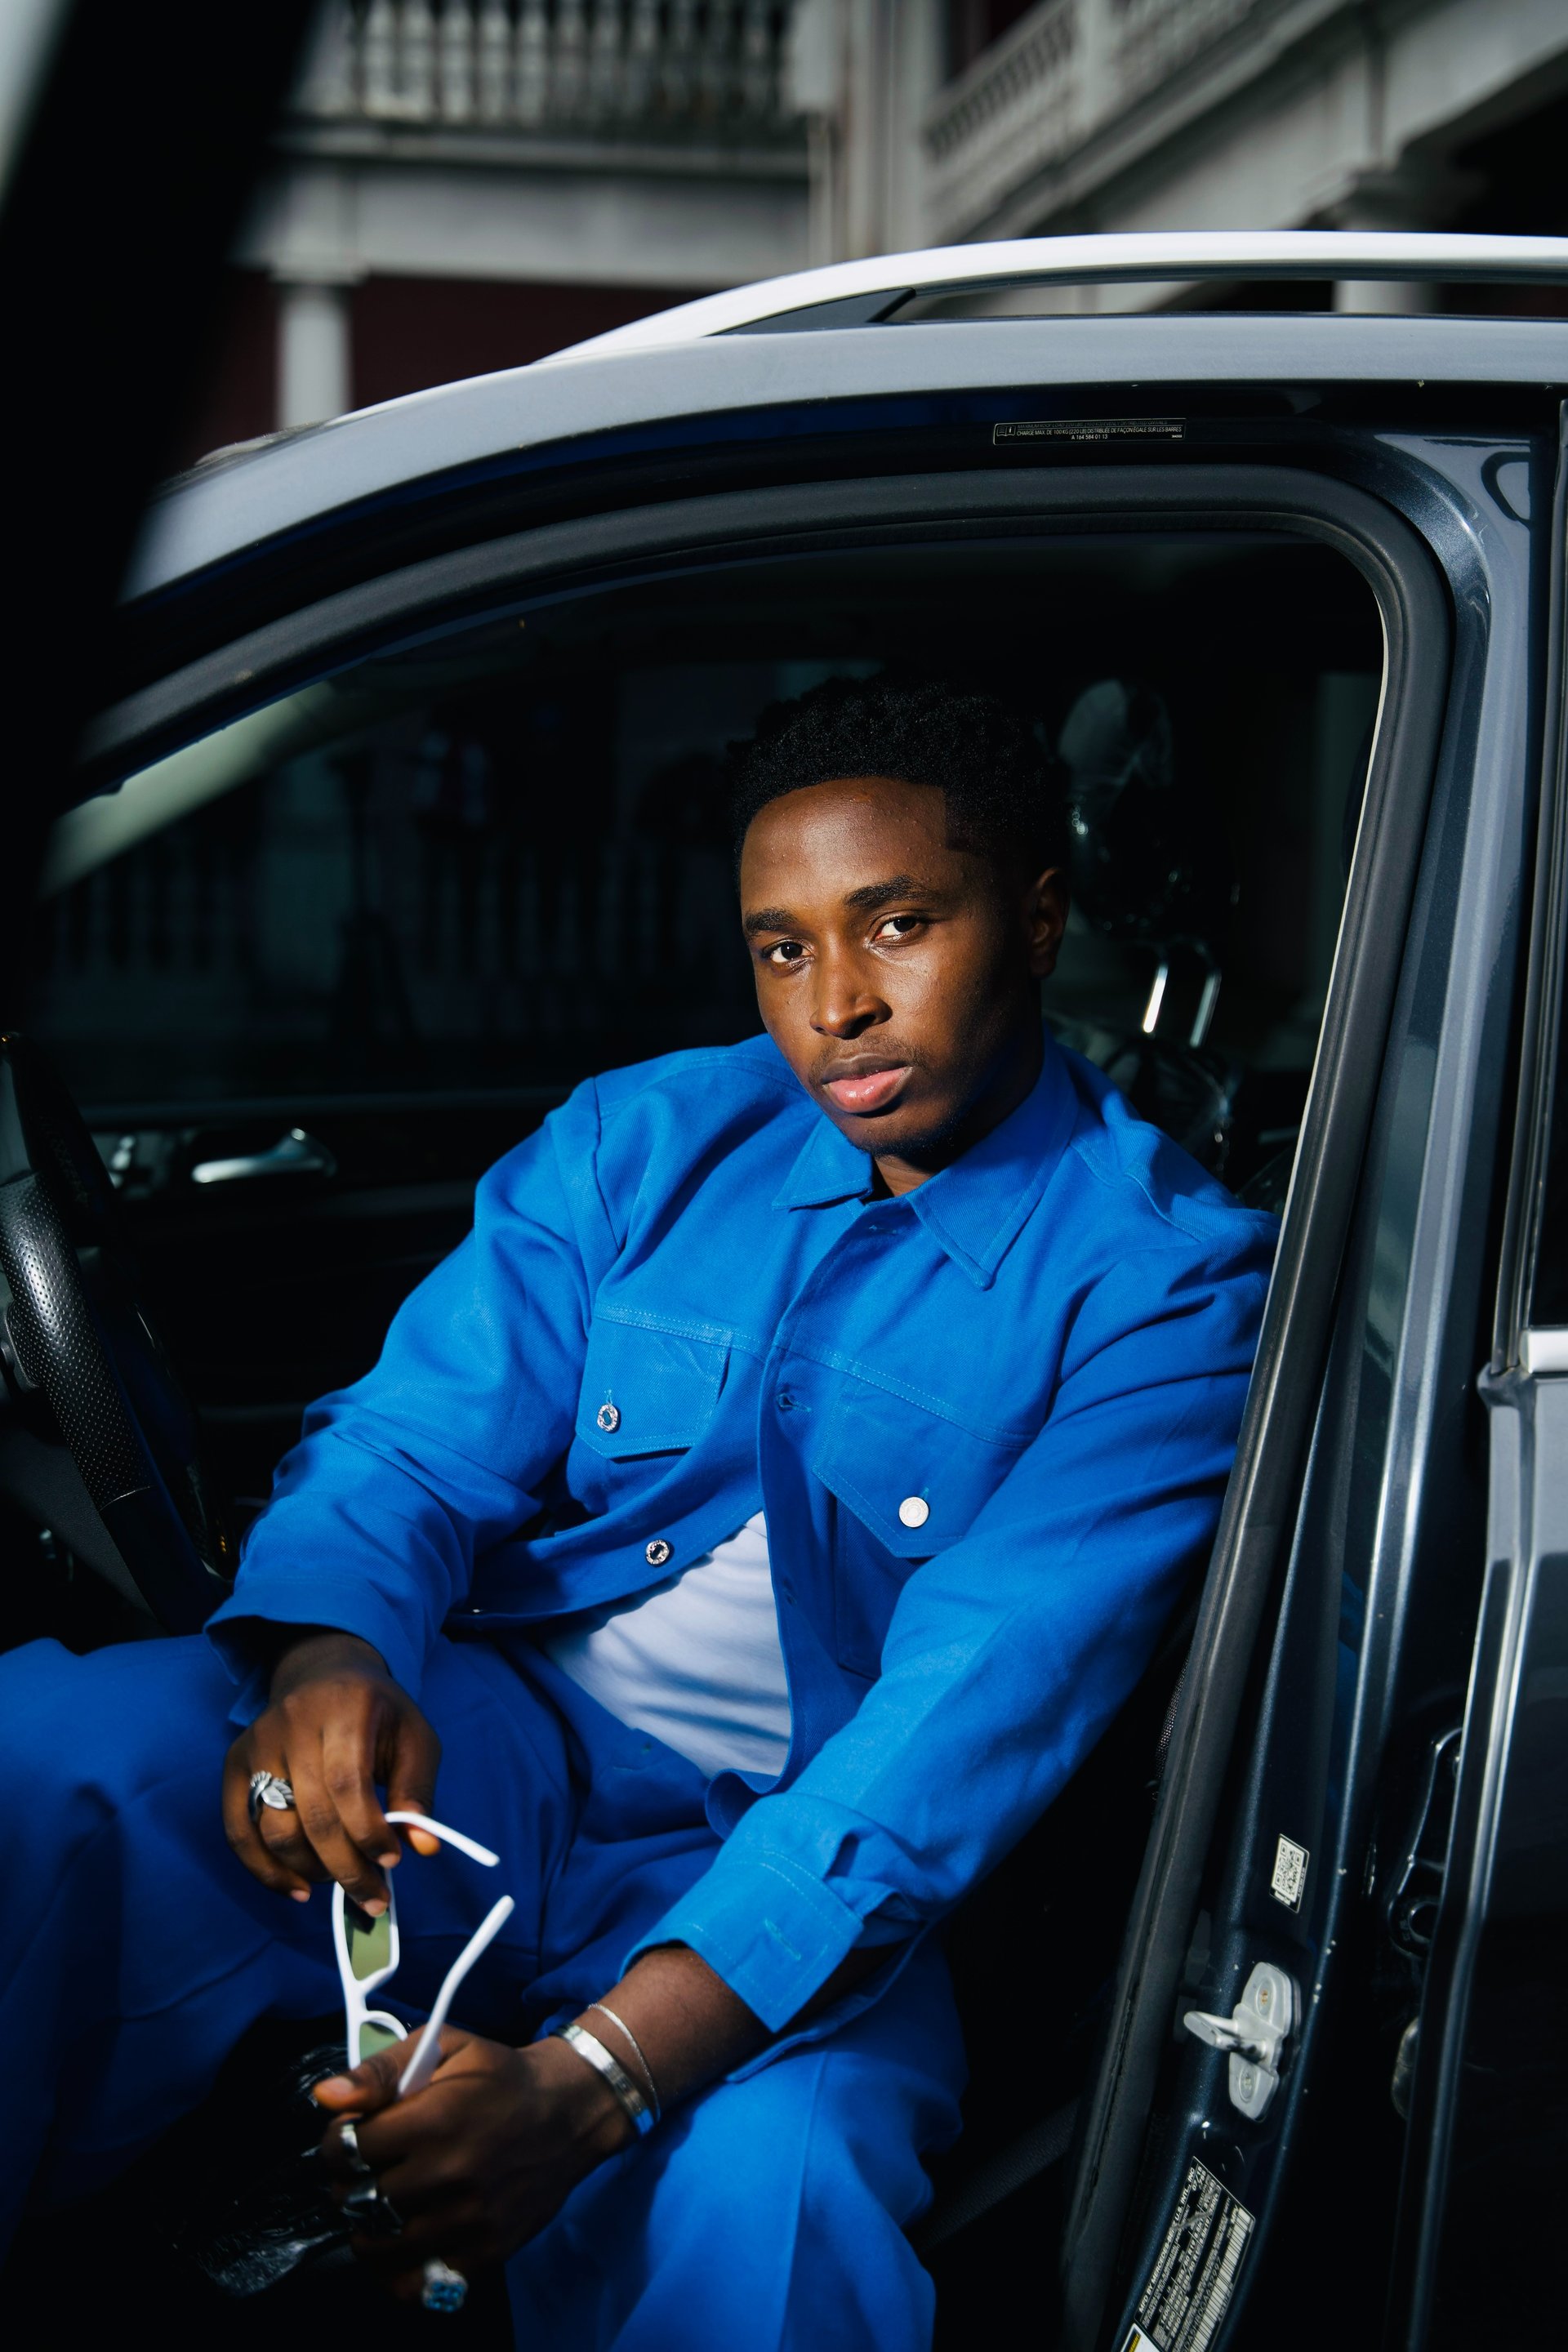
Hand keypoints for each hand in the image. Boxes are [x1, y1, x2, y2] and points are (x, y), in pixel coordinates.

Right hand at [223, 1629, 441, 1910]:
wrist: (325, 1674)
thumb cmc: (378, 1714)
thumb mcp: (414, 1738)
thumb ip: (418, 1792)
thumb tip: (422, 1847)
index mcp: (345, 1708)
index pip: (347, 1782)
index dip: (367, 1831)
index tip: (392, 1860)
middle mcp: (293, 1723)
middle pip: (311, 1813)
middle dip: (345, 1866)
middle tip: (373, 1894)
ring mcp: (258, 1743)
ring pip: (274, 1828)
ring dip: (310, 1870)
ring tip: (342, 1881)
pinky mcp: (236, 1764)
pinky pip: (239, 1831)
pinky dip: (265, 1871)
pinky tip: (298, 1890)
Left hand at [314, 2026, 631, 2296]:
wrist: (568, 2113)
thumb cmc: (498, 2076)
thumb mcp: (445, 2047)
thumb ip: (382, 2069)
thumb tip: (325, 2097)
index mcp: (436, 2118)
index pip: (349, 2147)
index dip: (338, 2140)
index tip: (350, 2135)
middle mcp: (450, 2175)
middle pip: (359, 2198)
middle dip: (349, 2182)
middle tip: (366, 2169)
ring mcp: (468, 2220)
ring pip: (379, 2245)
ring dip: (367, 2225)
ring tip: (380, 2203)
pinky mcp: (485, 2253)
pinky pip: (416, 2281)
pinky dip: (396, 2267)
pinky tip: (401, 2238)